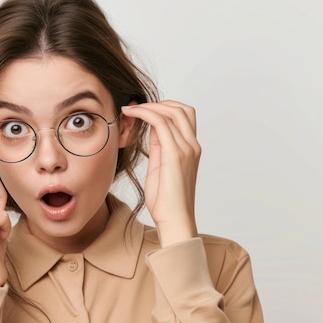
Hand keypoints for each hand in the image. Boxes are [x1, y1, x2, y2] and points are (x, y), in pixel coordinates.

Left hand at [121, 101, 199, 246]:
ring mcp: (186, 149)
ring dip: (148, 106)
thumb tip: (153, 127)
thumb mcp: (161, 167)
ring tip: (130, 110)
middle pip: (181, 108)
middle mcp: (192, 145)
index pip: (182, 116)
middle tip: (135, 108)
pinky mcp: (176, 154)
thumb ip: (160, 146)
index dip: (162, 108)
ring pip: (171, 111)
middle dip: (157, 103)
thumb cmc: (166, 200)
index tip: (141, 111)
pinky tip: (132, 115)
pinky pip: (161, 122)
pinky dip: (145, 113)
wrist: (174, 220)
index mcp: (190, 149)